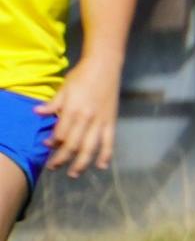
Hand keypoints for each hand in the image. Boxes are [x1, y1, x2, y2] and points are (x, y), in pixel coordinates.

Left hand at [46, 53, 115, 175]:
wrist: (106, 66)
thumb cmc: (82, 76)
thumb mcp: (64, 88)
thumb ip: (53, 103)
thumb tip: (37, 112)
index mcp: (73, 109)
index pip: (61, 133)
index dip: (53, 143)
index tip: (47, 146)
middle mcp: (87, 118)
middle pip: (74, 145)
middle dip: (63, 158)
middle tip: (54, 167)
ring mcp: (101, 121)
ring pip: (91, 148)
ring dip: (82, 163)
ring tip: (74, 173)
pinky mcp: (112, 122)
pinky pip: (109, 142)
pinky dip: (106, 155)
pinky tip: (101, 165)